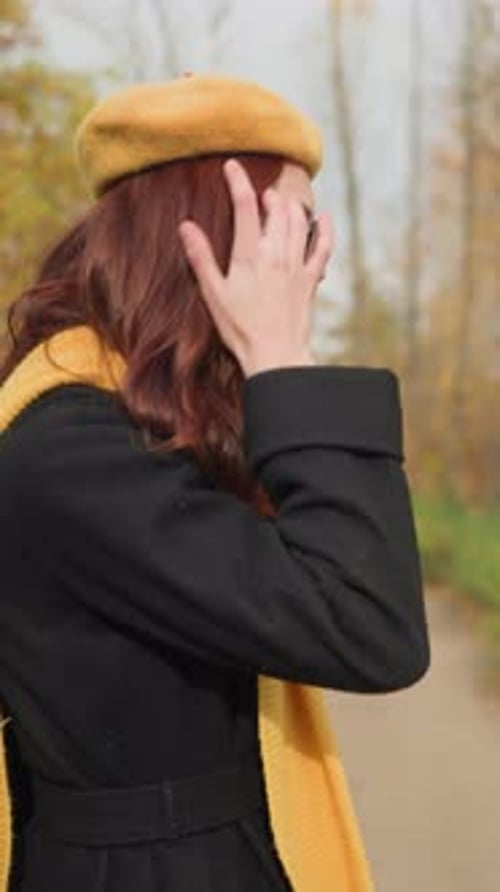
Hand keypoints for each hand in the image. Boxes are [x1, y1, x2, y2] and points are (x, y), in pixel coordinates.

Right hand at [177, 157, 333, 376]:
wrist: (276, 354)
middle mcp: (276, 255)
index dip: (238, 182)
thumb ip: (201, 258)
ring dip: (291, 206)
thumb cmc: (240, 328)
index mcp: (249, 256)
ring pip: (299, 223)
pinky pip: (322, 248)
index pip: (244, 207)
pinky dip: (325, 230)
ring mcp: (296, 266)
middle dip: (269, 195)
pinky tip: (324, 218)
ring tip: (283, 201)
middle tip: (261, 193)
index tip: (232, 166)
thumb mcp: (214, 294)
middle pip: (277, 210)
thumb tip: (186, 226)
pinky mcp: (310, 280)